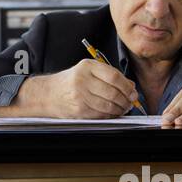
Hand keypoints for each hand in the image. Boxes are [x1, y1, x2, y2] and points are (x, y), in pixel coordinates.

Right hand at [0, 59, 136, 118]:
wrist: (48, 94)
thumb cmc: (70, 82)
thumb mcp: (88, 72)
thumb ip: (109, 76)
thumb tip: (131, 86)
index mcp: (87, 67)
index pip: (114, 76)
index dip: (127, 87)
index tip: (133, 92)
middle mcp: (83, 80)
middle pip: (113, 92)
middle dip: (126, 100)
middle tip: (130, 102)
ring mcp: (80, 96)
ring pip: (108, 105)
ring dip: (120, 109)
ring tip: (123, 108)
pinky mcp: (79, 109)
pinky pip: (101, 114)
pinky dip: (111, 115)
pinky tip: (113, 113)